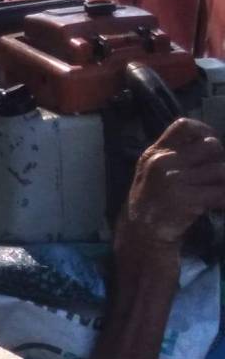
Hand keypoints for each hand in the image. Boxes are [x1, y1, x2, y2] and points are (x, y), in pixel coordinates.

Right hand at [120, 118, 224, 249]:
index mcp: (156, 152)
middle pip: (211, 146)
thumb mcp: (152, 169)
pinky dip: (224, 199)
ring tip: (215, 190)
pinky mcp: (188, 200)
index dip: (205, 130)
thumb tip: (211, 144)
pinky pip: (221, 193)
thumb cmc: (151, 199)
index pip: (184, 126)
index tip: (211, 146)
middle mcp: (164, 162)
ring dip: (223, 182)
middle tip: (214, 174)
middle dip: (219, 159)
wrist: (141, 233)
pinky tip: (218, 204)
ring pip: (221, 170)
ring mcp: (176, 181)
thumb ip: (173, 154)